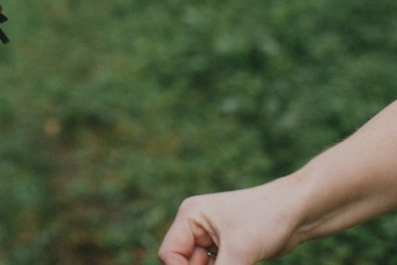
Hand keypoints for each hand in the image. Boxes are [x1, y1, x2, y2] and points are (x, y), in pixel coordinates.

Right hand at [159, 176, 305, 264]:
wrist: (301, 211)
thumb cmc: (268, 219)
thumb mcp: (240, 251)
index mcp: (190, 216)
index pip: (170, 254)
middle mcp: (197, 226)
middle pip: (185, 263)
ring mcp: (213, 238)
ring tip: (242, 262)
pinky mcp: (229, 249)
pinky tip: (244, 264)